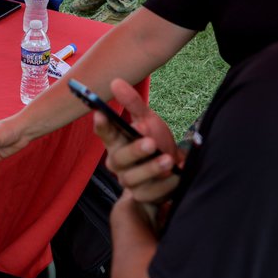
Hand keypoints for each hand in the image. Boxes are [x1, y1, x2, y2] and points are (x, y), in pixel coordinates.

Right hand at [93, 79, 182, 205]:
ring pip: (132, 178)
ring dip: (151, 168)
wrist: (175, 169)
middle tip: (150, 142)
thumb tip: (116, 82)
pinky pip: (150, 193)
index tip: (100, 113)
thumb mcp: (147, 119)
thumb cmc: (155, 141)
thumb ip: (133, 103)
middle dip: (134, 150)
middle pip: (118, 158)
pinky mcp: (143, 196)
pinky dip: (164, 185)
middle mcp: (118, 162)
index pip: (104, 132)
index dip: (101, 124)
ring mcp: (129, 181)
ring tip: (168, 160)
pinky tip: (176, 176)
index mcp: (116, 141)